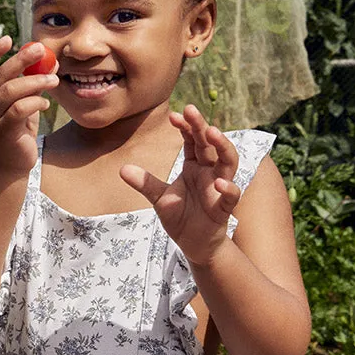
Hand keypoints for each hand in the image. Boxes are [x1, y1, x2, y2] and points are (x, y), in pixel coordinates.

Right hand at [0, 36, 58, 174]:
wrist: (11, 162)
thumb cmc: (18, 129)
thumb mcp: (24, 102)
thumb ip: (32, 84)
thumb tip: (51, 62)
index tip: (9, 39)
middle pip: (0, 76)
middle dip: (21, 60)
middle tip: (41, 50)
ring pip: (10, 91)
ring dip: (35, 82)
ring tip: (53, 81)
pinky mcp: (2, 132)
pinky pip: (19, 110)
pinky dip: (35, 103)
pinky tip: (46, 104)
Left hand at [119, 104, 240, 264]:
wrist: (193, 243)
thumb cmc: (180, 216)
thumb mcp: (159, 198)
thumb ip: (145, 183)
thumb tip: (123, 169)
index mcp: (195, 166)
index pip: (192, 141)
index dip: (186, 127)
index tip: (174, 115)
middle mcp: (210, 172)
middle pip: (210, 144)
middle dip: (202, 126)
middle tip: (192, 110)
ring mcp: (219, 188)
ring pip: (229, 162)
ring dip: (223, 147)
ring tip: (212, 133)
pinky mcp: (224, 207)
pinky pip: (231, 195)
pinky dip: (228, 188)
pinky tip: (219, 182)